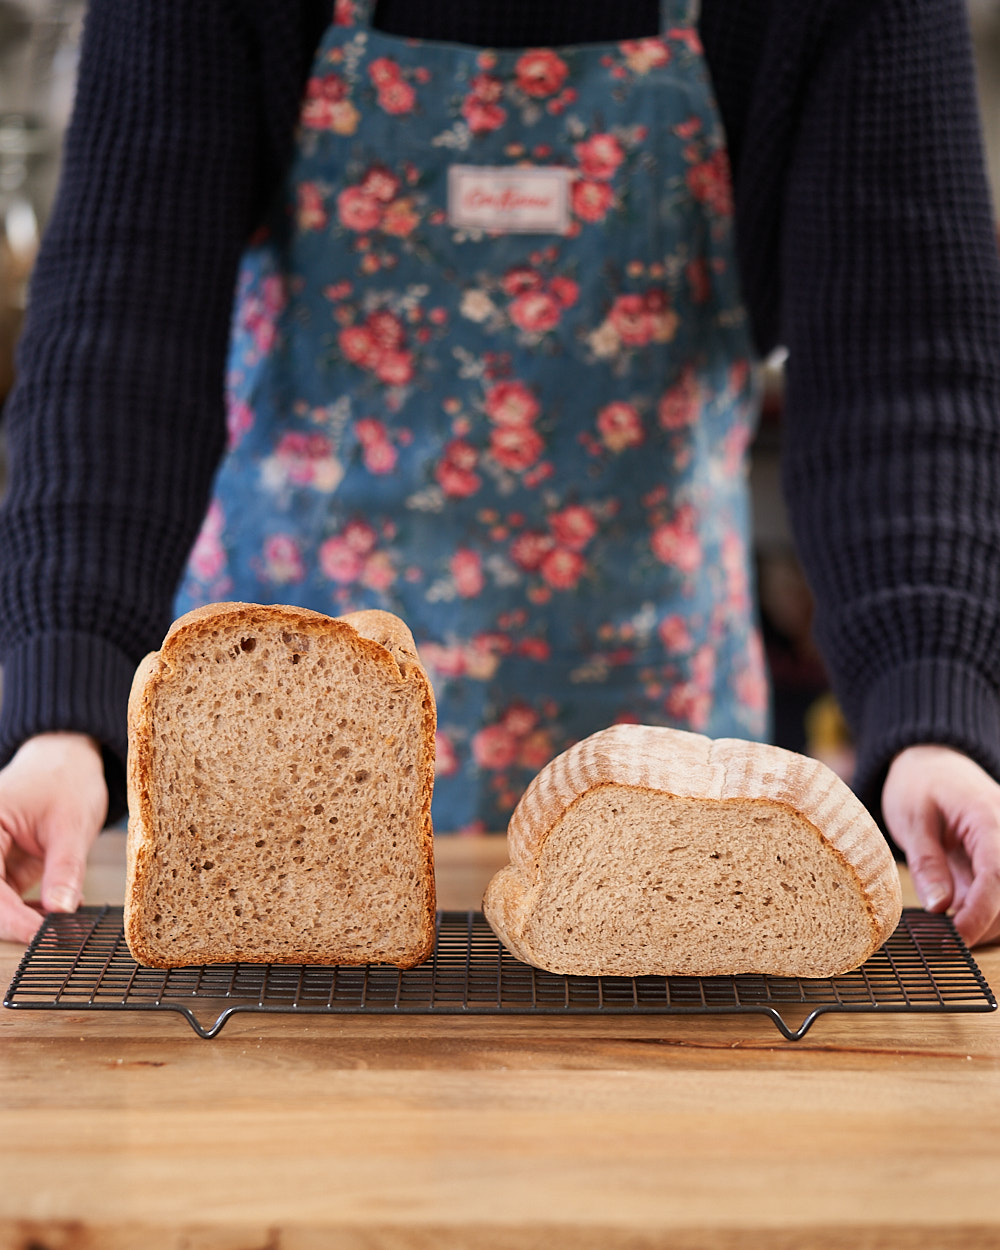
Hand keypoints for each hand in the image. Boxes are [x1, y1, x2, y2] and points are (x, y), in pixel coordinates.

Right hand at [0, 733, 107, 942]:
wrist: (68, 763)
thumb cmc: (66, 781)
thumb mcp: (71, 824)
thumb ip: (65, 869)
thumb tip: (61, 912)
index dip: (12, 919)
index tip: (42, 938)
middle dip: (15, 924)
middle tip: (54, 938)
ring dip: (22, 922)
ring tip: (61, 927)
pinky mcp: (1, 871)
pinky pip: (6, 903)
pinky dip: (28, 914)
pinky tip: (57, 913)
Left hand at [882, 745, 999, 946]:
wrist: (932, 761)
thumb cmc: (919, 784)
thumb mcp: (912, 818)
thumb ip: (927, 861)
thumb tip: (940, 907)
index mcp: (988, 819)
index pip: (997, 874)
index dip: (981, 912)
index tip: (958, 939)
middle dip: (983, 924)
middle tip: (943, 943)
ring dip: (984, 923)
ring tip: (943, 935)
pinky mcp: (999, 861)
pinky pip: (999, 894)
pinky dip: (981, 913)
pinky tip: (953, 921)